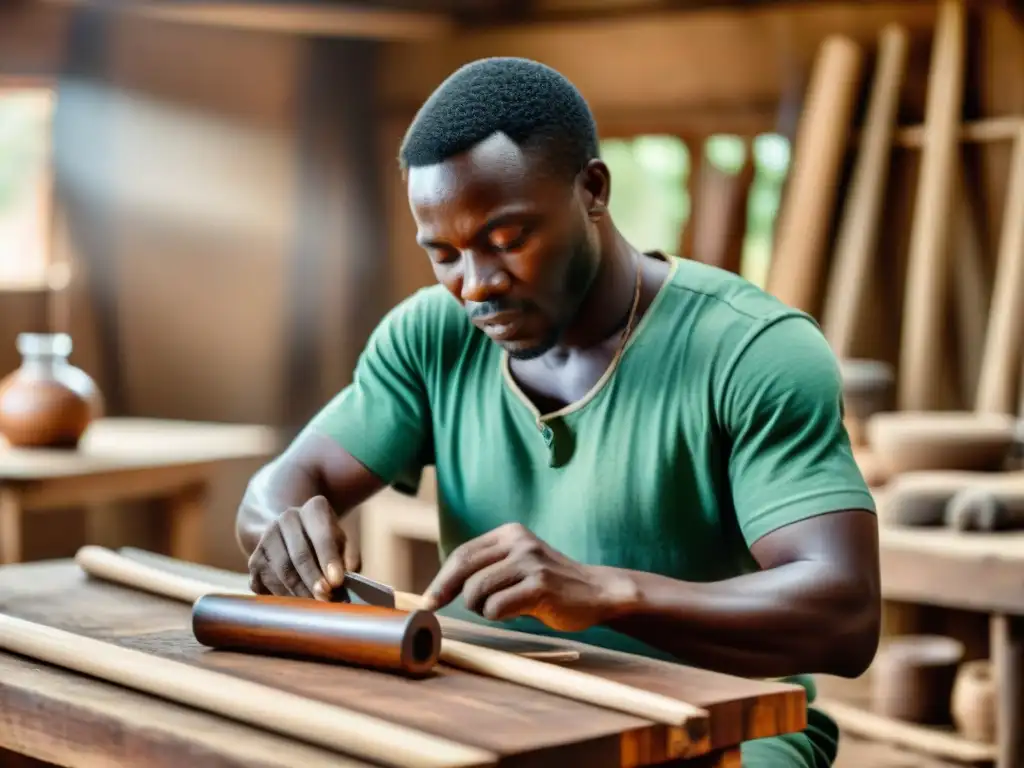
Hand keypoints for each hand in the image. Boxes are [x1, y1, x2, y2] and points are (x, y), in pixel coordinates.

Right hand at [247, 495, 359, 600]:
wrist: (290, 535)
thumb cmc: (325, 542)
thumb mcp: (343, 542)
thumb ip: (349, 555)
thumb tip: (350, 572)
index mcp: (314, 509)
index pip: (322, 535)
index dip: (328, 558)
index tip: (337, 581)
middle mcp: (287, 518)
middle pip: (299, 554)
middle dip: (313, 579)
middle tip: (325, 598)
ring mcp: (266, 537)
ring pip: (281, 571)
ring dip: (298, 592)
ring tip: (314, 605)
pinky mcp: (254, 559)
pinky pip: (266, 583)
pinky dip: (282, 596)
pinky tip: (295, 604)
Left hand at [422, 523, 634, 631]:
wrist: (598, 591)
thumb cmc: (552, 584)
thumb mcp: (519, 563)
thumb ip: (489, 568)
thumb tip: (442, 588)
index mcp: (510, 533)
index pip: (463, 553)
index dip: (441, 578)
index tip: (428, 598)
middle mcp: (518, 542)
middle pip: (464, 568)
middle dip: (444, 592)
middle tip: (434, 609)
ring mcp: (530, 562)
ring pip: (477, 591)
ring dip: (481, 608)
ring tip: (501, 609)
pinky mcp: (540, 586)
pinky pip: (497, 607)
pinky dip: (497, 616)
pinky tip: (517, 613)